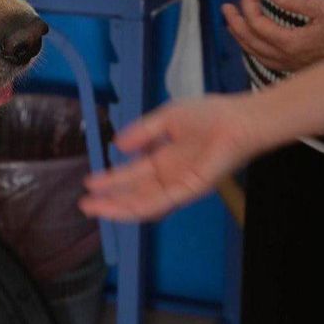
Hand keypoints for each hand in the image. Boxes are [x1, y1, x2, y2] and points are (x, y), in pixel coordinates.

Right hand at [80, 95, 261, 221]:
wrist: (238, 120)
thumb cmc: (210, 115)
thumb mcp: (166, 119)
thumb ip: (142, 131)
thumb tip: (117, 145)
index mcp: (164, 160)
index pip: (132, 175)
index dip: (111, 180)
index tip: (89, 183)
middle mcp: (170, 177)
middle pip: (134, 194)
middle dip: (109, 200)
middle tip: (85, 204)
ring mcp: (179, 186)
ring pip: (143, 204)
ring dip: (118, 208)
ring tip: (94, 208)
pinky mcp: (189, 190)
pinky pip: (160, 203)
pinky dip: (137, 207)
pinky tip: (119, 207)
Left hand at [222, 0, 323, 71]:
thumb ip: (297, 0)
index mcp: (290, 43)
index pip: (256, 23)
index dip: (249, 4)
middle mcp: (285, 57)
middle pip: (249, 41)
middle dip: (234, 22)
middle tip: (226, 7)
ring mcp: (289, 65)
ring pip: (254, 53)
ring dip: (240, 37)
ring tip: (232, 24)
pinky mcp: (294, 68)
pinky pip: (264, 60)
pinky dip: (253, 49)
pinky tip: (253, 42)